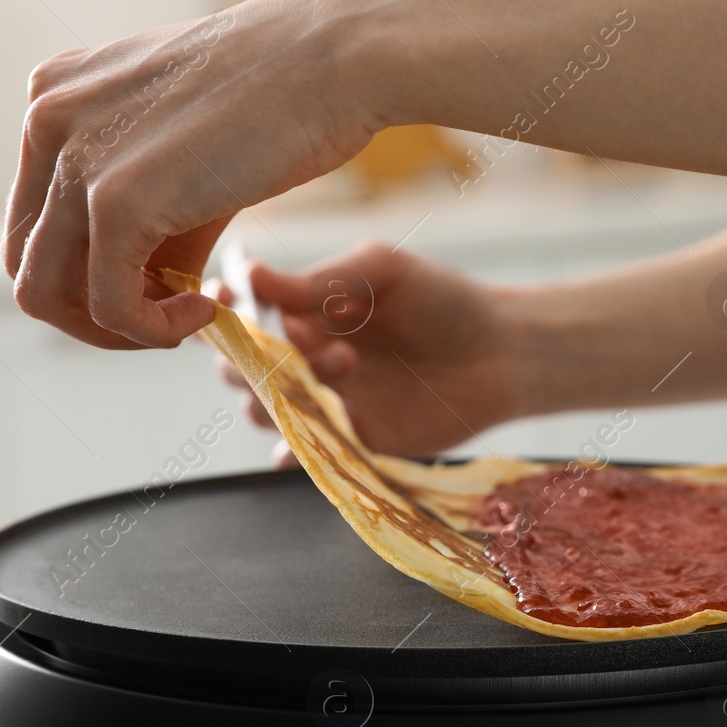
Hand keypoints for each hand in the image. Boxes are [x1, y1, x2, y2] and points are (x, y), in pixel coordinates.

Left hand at [3, 0, 386, 349]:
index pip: (35, 219)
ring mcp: (76, 159)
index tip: (157, 288)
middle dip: (92, 311)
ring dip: (117, 331)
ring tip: (185, 320)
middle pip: (28, 261)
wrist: (335, 59)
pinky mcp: (115, 201)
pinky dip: (153, 331)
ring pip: (46, 293)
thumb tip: (147, 286)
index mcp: (56, 98)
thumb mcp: (187, 146)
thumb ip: (148, 206)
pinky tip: (205, 313)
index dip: (88, 273)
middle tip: (165, 320)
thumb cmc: (285, 94)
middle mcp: (48, 119)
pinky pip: (110, 306)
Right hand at [210, 242, 526, 457]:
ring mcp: (327, 403)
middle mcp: (306, 359)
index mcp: (305, 312)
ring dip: (284, 395)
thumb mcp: (383, 272)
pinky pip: (309, 453)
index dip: (224, 314)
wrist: (502, 354)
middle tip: (299, 344)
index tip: (227, 303)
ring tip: (344, 364)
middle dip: (251, 360)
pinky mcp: (353, 442)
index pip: (243, 317)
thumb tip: (251, 274)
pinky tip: (294, 451)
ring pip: (270, 412)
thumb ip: (321, 279)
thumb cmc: (444, 301)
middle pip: (243, 370)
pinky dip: (293, 455)